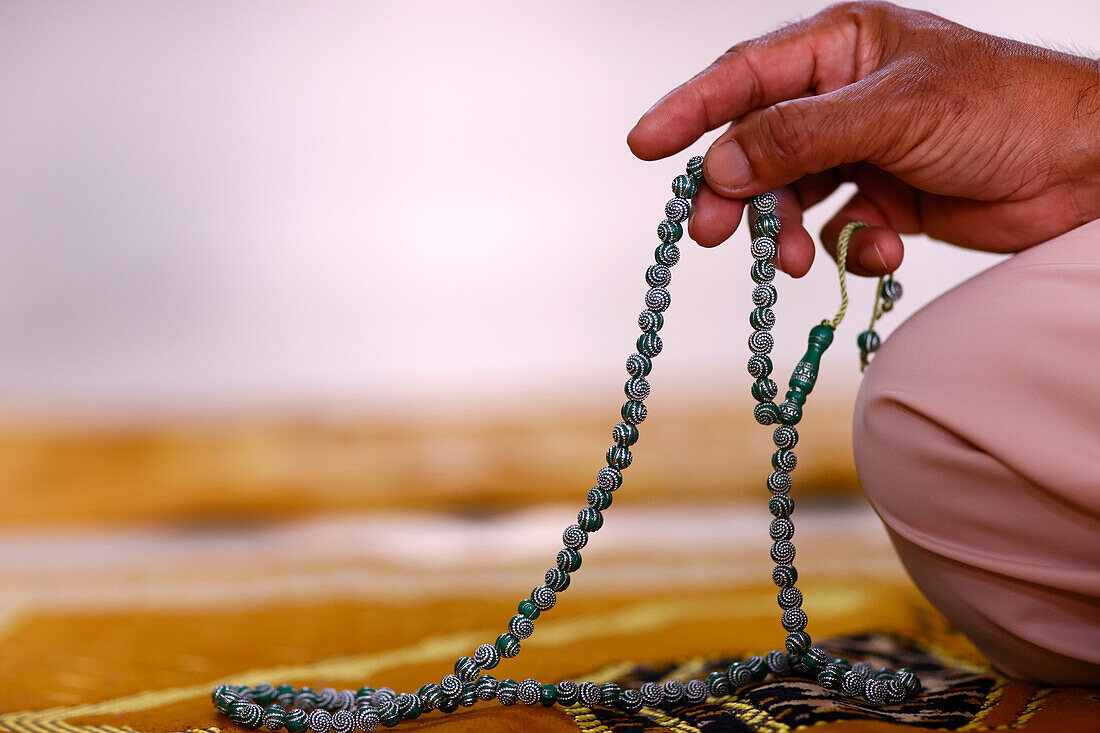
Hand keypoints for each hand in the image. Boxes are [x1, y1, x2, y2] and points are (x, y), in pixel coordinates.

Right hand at [627, 1, 1099, 277]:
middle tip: (711, 233)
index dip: (689, 110)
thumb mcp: (893, 112)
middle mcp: (843, 96)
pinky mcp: (885, 198)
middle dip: (735, 191)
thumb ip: (799, 136)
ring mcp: (862, 149)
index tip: (643, 147)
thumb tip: (718, 165)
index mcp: (841, 47)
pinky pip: (837, 227)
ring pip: (791, 194)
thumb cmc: (1002, 110)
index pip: (745, 75)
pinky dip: (848, 247)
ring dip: (788, 230)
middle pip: (758, 144)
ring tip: (796, 260)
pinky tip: (878, 252)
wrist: (1085, 169)